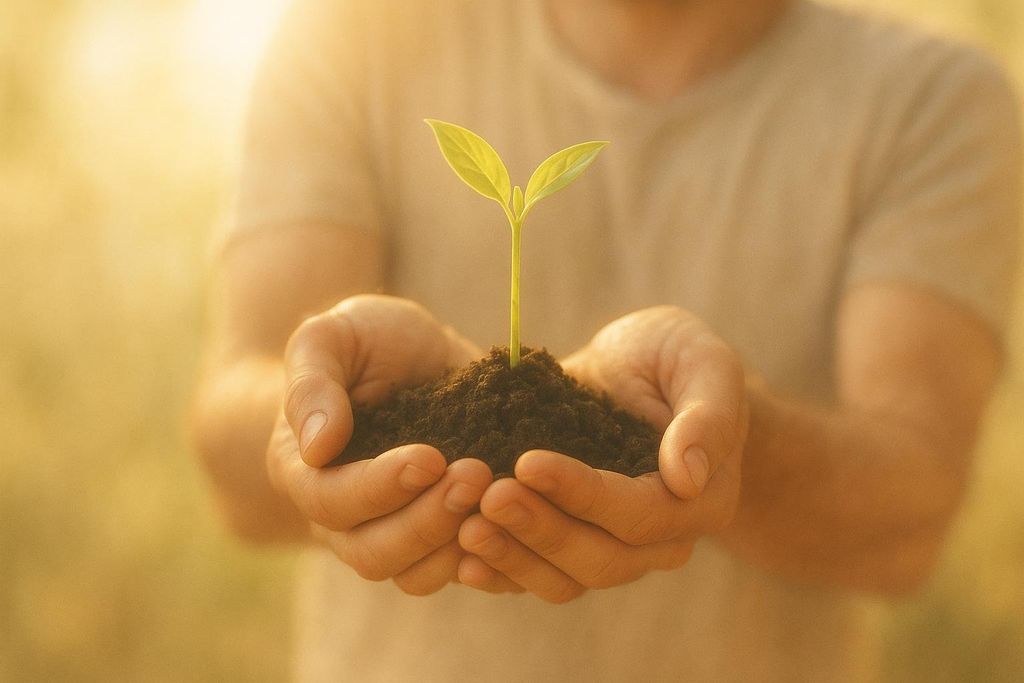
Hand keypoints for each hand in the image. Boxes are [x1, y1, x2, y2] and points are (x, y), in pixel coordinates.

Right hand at [266, 294, 504, 594]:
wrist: (415, 355)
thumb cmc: (365, 342)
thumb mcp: (332, 338)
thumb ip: (313, 384)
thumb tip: (318, 447)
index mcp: (305, 470)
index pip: (331, 501)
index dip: (379, 487)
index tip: (430, 457)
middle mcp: (342, 517)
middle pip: (372, 553)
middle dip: (426, 521)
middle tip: (475, 475)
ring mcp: (391, 533)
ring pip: (414, 574)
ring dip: (455, 543)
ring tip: (496, 495)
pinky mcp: (439, 537)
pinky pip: (456, 572)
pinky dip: (485, 557)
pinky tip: (515, 521)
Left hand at [457, 306, 747, 601]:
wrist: (639, 373)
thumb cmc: (676, 358)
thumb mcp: (703, 361)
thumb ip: (708, 415)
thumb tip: (686, 479)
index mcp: (701, 499)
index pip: (639, 514)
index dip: (583, 494)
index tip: (527, 462)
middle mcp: (662, 539)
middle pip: (601, 559)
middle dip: (541, 530)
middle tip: (487, 496)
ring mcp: (616, 549)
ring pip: (568, 580)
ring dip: (515, 558)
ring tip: (464, 528)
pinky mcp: (574, 545)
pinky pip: (539, 578)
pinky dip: (502, 573)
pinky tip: (461, 559)